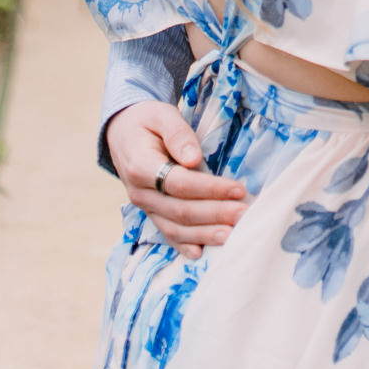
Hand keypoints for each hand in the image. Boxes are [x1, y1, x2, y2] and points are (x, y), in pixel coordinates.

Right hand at [106, 101, 247, 257]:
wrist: (123, 133)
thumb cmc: (147, 121)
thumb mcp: (161, 115)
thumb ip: (178, 134)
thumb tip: (194, 159)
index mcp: (140, 166)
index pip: (179, 183)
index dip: (209, 189)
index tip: (237, 189)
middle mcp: (140, 192)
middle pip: (180, 210)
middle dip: (215, 214)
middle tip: (245, 215)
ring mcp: (145, 207)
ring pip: (175, 228)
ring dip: (205, 234)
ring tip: (233, 235)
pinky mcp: (151, 213)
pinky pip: (167, 234)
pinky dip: (184, 245)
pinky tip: (202, 253)